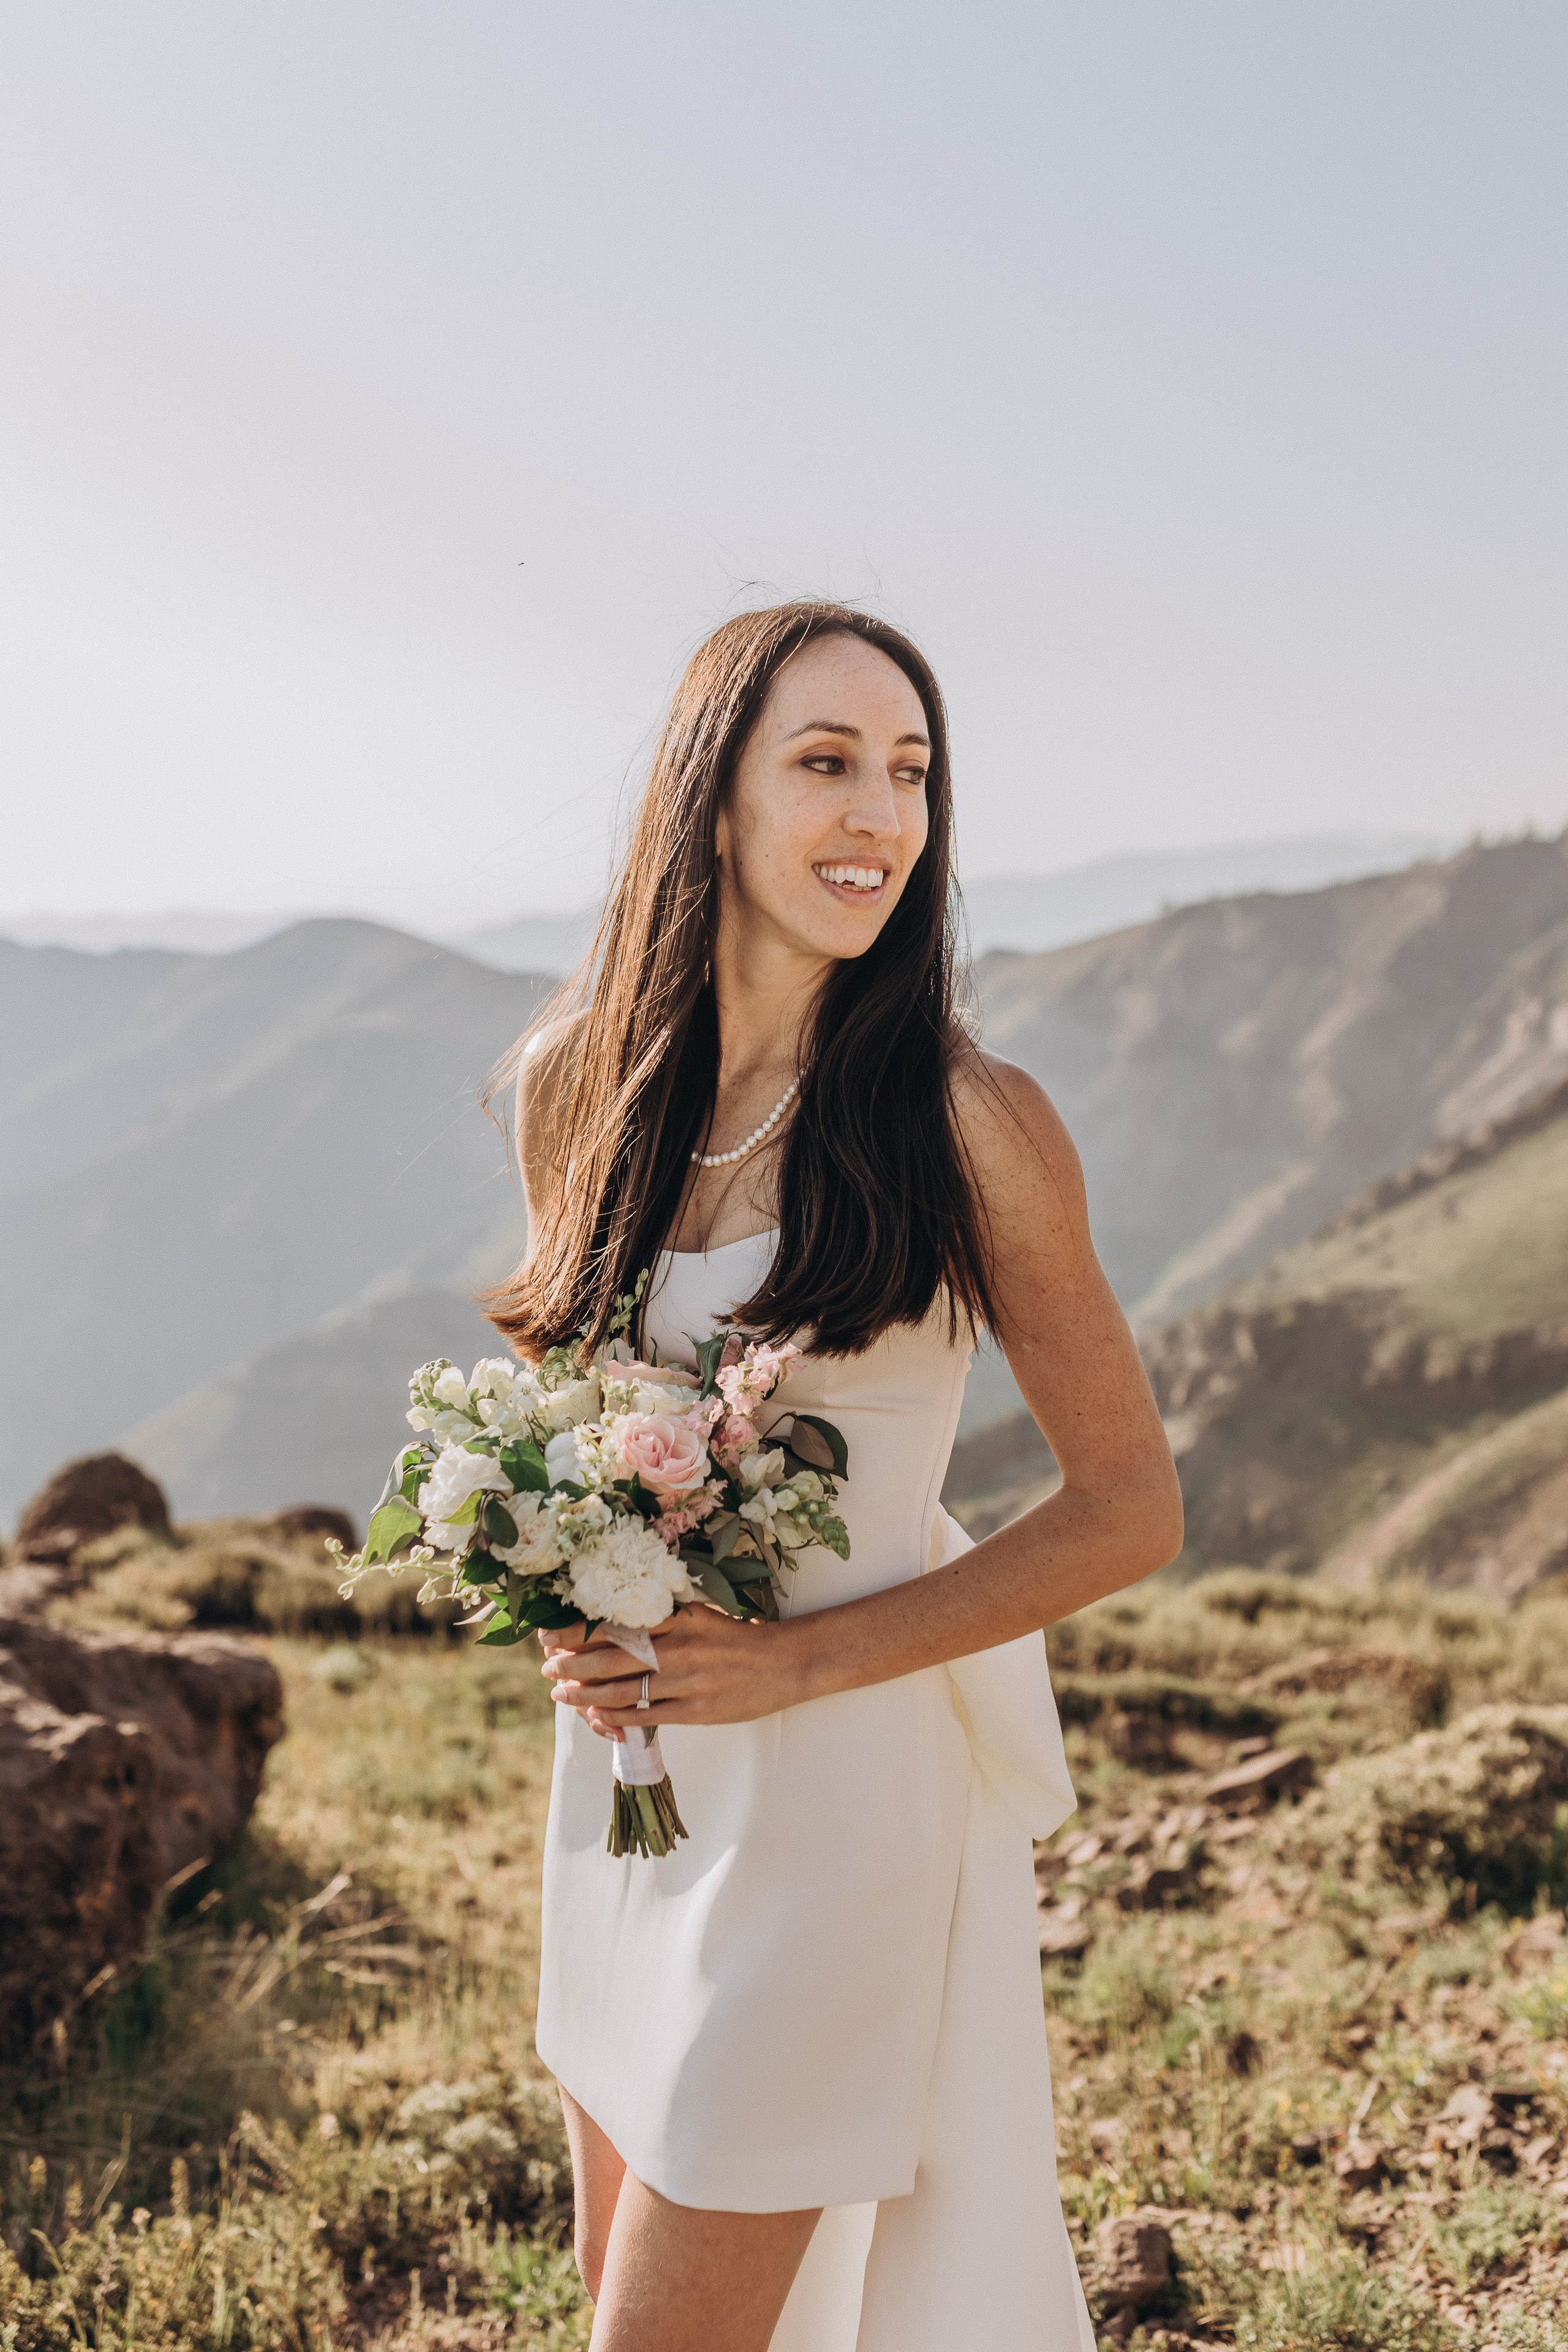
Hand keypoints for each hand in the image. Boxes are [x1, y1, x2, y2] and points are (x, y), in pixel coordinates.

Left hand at [540, 1605, 803, 1737]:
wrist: (784, 1664)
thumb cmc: (738, 1638)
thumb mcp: (701, 1614)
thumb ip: (663, 1615)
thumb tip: (615, 1617)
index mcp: (677, 1619)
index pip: (616, 1623)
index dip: (578, 1631)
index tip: (553, 1635)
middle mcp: (678, 1648)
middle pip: (611, 1657)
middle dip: (572, 1665)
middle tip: (548, 1669)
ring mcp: (686, 1681)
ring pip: (623, 1690)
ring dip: (585, 1694)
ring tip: (563, 1695)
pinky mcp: (695, 1711)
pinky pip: (646, 1717)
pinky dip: (616, 1718)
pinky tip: (597, 1716)